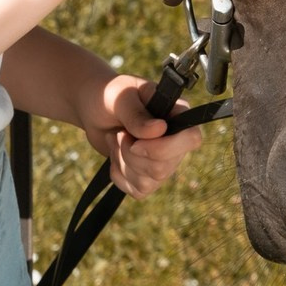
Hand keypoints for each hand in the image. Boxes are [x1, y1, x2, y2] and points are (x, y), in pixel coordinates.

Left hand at [82, 74, 203, 199]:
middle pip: (165, 167)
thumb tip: (160, 130)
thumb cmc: (111, 95)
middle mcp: (175, 140)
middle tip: (119, 134)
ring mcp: (162, 160)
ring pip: (150, 181)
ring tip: (114, 138)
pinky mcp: (147, 176)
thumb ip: (137, 114)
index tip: (137, 141)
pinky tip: (114, 154)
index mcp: (176, 113)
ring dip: (123, 161)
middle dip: (132, 154)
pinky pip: (138, 190)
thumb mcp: (121, 97)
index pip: (192, 138)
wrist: (93, 108)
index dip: (167, 147)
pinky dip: (119, 174)